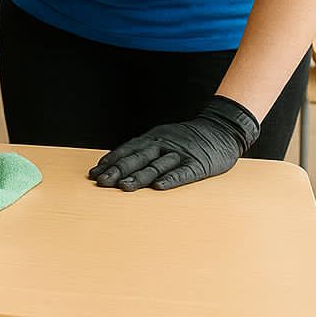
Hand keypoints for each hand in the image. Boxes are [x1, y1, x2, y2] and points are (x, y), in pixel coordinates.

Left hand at [90, 95, 260, 191]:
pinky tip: (159, 187)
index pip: (127, 150)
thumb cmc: (187, 139)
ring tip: (123, 187)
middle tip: (102, 181)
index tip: (95, 172)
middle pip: (137, 158)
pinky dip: (170, 179)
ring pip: (156, 166)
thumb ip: (143, 150)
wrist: (221, 129)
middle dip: (118, 170)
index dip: (111, 161)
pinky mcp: (198, 164)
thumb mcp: (162, 138)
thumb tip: (116, 163)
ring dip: (139, 176)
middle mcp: (163, 144)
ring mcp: (181, 154)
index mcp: (153, 138)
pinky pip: (183, 172)